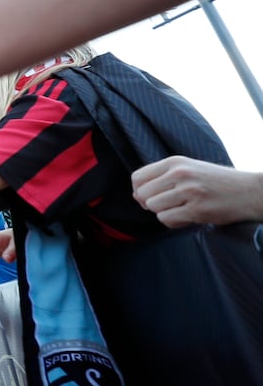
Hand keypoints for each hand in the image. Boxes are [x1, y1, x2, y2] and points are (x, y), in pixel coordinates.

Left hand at [132, 156, 262, 226]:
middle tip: (169, 205)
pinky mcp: (197, 210)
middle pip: (142, 194)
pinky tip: (188, 217)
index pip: (138, 177)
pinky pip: (167, 219)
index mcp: (175, 162)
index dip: (139, 191)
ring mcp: (188, 191)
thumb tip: (136, 195)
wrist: (250, 191)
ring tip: (182, 210)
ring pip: (153, 207)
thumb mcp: (189, 169)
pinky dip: (173, 222)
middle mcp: (179, 174)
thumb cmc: (217, 182)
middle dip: (151, 204)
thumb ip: (162, 178)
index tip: (151, 197)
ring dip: (164, 213)